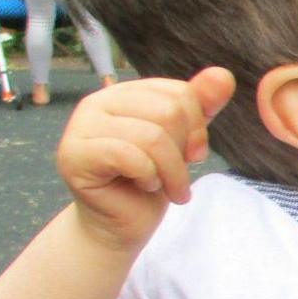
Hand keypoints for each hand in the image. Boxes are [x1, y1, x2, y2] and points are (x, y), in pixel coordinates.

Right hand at [56, 68, 235, 249]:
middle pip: (168, 111)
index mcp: (124, 92)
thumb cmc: (150, 181)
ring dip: (172, 171)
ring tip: (166, 186)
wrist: (120, 224)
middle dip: (184, 149)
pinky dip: (150, 176)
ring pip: (152, 137)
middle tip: (177, 174)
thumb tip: (224, 74)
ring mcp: (80, 127)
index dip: (197, 127)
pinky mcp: (73, 155)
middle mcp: (97, 102)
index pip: (179, 92)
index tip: (192, 154)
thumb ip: (201, 105)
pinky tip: (145, 186)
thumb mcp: (183, 139)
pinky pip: (130, 157)